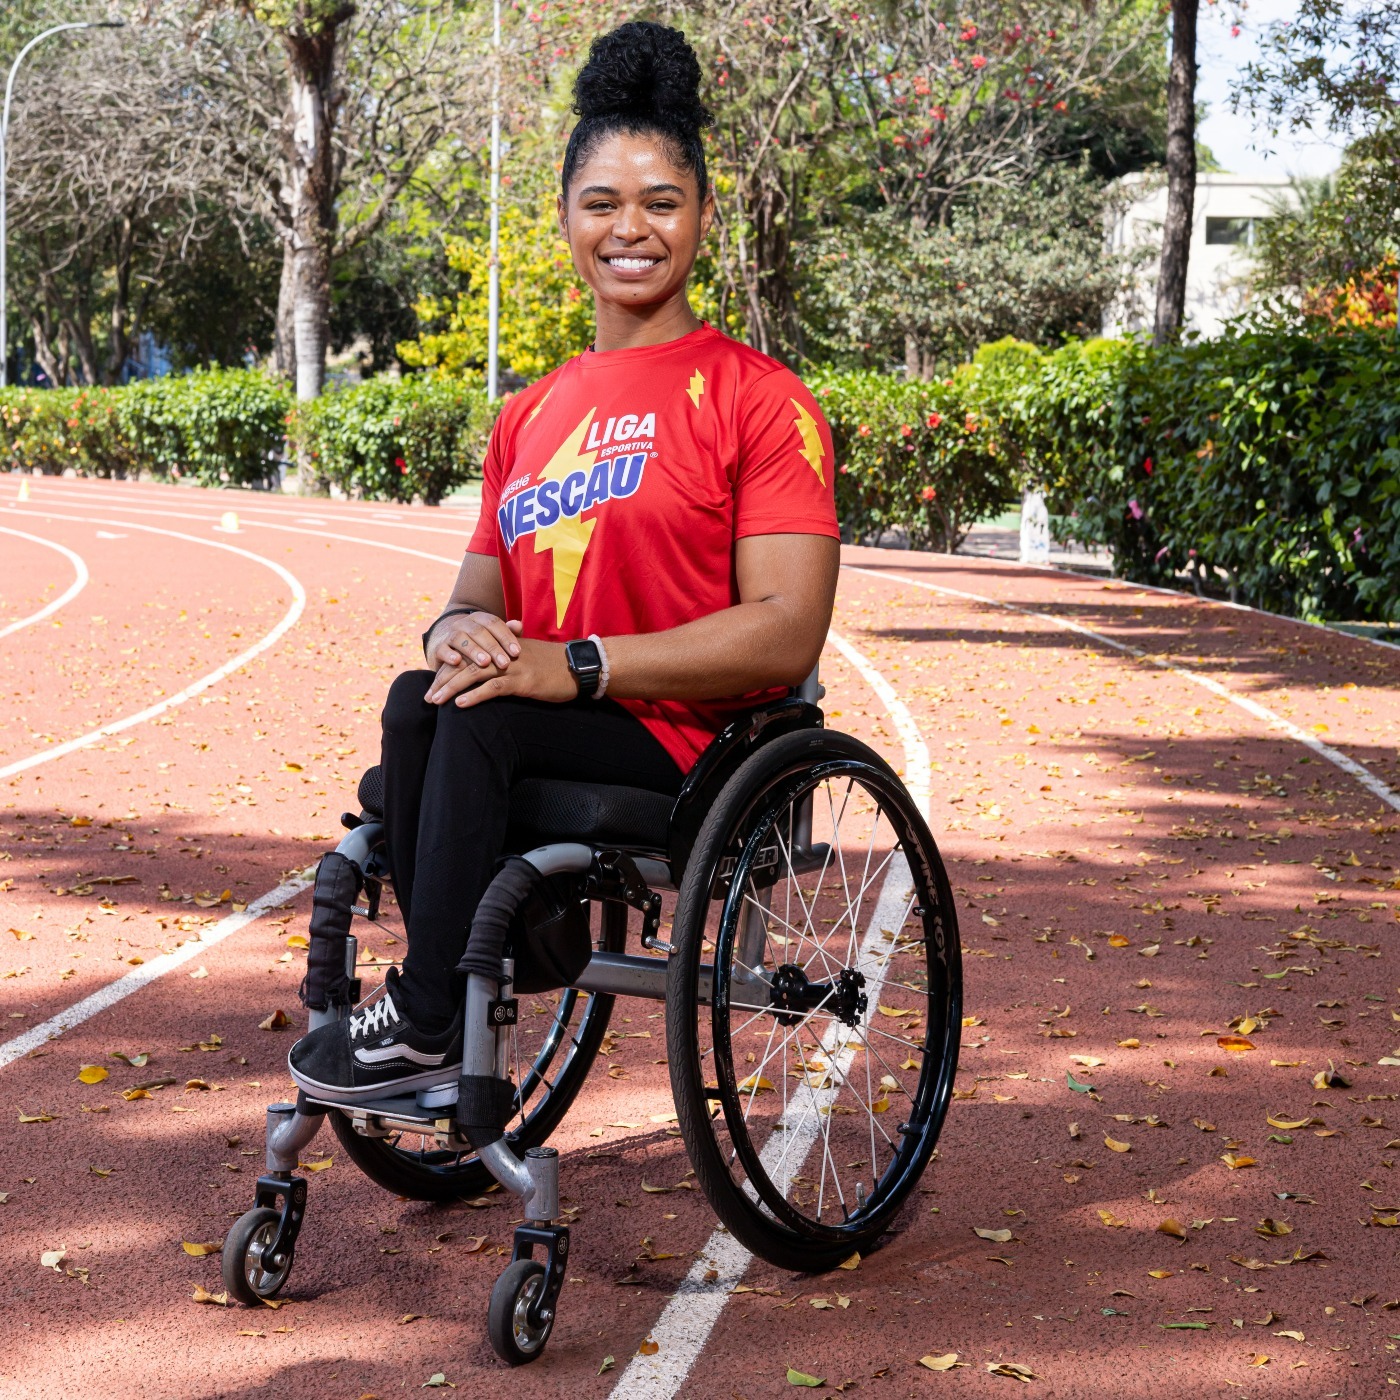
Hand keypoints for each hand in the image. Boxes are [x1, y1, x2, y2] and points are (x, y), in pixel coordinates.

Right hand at [425, 611, 521, 673]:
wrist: (452, 648)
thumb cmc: (482, 647)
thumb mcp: (496, 640)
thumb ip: (508, 633)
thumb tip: (519, 624)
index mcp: (480, 619)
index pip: (494, 623)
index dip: (506, 637)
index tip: (517, 653)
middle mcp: (464, 624)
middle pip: (479, 632)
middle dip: (493, 647)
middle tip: (505, 663)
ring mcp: (450, 634)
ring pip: (461, 639)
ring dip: (474, 651)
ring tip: (485, 663)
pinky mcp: (439, 647)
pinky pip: (442, 649)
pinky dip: (449, 654)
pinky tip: (457, 661)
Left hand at [438, 637, 577, 708]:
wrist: (581, 666)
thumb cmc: (556, 666)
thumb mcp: (530, 658)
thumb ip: (511, 659)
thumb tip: (495, 671)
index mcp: (503, 648)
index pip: (470, 655)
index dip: (451, 668)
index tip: (435, 681)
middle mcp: (504, 654)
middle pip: (466, 663)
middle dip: (444, 679)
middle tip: (427, 695)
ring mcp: (513, 667)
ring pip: (474, 674)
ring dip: (451, 688)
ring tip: (435, 700)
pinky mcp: (523, 681)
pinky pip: (493, 688)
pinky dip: (474, 696)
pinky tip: (460, 705)